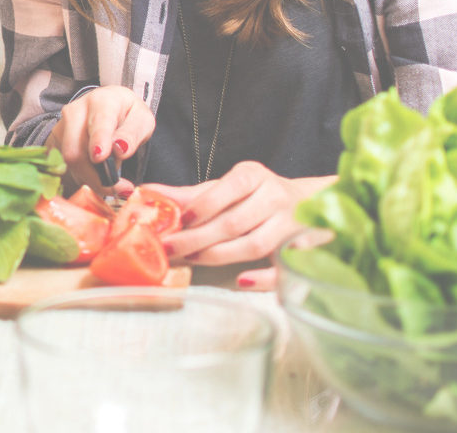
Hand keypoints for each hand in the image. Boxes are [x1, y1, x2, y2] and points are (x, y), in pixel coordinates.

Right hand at [44, 85, 152, 195]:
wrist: (110, 108)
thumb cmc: (128, 115)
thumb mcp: (142, 121)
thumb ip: (133, 134)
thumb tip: (120, 149)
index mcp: (103, 101)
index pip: (99, 122)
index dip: (98, 140)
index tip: (100, 157)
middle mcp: (77, 110)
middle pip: (77, 149)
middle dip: (95, 175)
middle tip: (119, 188)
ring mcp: (63, 125)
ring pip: (70, 161)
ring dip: (91, 178)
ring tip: (112, 183)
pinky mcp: (57, 139)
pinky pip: (67, 165)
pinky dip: (84, 176)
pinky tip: (98, 176)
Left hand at [142, 161, 333, 289]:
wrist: (309, 202)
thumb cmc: (256, 197)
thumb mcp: (226, 189)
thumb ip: (189, 195)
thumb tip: (147, 192)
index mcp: (254, 176)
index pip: (229, 188)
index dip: (204, 206)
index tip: (179, 220)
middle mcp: (275, 197)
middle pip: (235, 222)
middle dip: (199, 238)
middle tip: (171, 249)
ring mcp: (291, 224)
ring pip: (255, 244)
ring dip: (220, 255)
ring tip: (193, 260)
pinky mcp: (302, 250)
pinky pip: (283, 268)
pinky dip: (263, 278)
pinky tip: (240, 281)